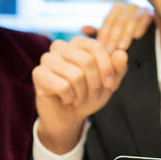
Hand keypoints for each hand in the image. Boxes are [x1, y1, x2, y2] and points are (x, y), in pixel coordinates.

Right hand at [33, 36, 128, 152]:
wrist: (69, 116)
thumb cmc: (88, 95)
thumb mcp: (109, 83)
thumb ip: (118, 68)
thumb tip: (121, 54)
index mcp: (78, 43)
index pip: (97, 46)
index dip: (107, 68)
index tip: (110, 85)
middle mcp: (60, 46)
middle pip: (86, 61)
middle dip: (95, 84)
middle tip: (93, 95)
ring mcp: (47, 59)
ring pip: (75, 75)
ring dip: (82, 93)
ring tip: (79, 98)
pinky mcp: (38, 74)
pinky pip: (63, 86)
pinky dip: (70, 98)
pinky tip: (66, 99)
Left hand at [82, 2, 151, 52]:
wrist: (151, 44)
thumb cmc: (126, 41)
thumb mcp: (111, 38)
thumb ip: (99, 34)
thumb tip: (83, 29)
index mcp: (117, 10)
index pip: (108, 21)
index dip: (105, 35)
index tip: (103, 49)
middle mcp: (128, 7)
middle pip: (119, 19)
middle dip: (114, 36)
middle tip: (111, 51)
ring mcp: (141, 9)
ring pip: (131, 18)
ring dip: (125, 34)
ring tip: (122, 48)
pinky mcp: (152, 14)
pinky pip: (145, 17)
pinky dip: (140, 26)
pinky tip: (136, 37)